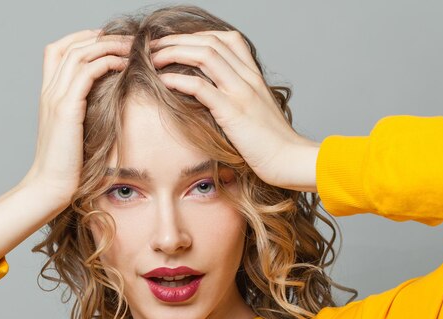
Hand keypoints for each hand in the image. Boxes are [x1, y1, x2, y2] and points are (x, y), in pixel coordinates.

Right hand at [22, 29, 131, 206]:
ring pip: (79, 53)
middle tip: (128, 39)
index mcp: (49, 94)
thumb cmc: (68, 165)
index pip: (58, 50)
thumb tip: (110, 99)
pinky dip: (106, 62)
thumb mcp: (77, 132)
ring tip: (131, 47)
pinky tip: (123, 65)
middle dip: (102, 37)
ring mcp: (55, 98)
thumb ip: (86, 111)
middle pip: (71, 45)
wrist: (51, 185)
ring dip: (108, 46)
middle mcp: (49, 91)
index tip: (109, 40)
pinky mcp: (66, 109)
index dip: (82, 38)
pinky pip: (86, 73)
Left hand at [150, 31, 318, 191]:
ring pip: (205, 55)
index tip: (175, 43)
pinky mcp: (233, 112)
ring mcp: (241, 92)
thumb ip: (238, 98)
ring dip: (174, 53)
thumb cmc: (272, 143)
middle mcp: (248, 78)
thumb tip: (212, 97)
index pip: (225, 39)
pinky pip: (201, 87)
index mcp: (253, 76)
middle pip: (210, 42)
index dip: (196, 36)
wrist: (290, 160)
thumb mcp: (256, 111)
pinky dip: (178, 80)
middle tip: (153, 46)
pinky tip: (163, 81)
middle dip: (177, 40)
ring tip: (152, 59)